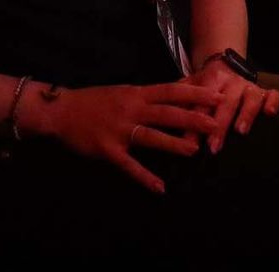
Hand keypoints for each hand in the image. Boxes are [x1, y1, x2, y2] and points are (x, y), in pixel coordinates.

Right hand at [38, 82, 221, 193]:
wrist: (62, 111)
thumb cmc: (95, 100)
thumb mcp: (123, 91)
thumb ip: (146, 95)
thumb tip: (174, 94)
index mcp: (136, 93)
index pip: (170, 90)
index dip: (194, 93)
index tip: (216, 94)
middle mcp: (131, 109)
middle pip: (167, 112)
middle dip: (192, 117)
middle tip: (216, 123)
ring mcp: (119, 129)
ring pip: (151, 136)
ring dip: (173, 143)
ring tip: (194, 150)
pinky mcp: (108, 149)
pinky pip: (129, 165)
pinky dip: (144, 177)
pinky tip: (159, 187)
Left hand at [186, 57, 278, 152]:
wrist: (224, 64)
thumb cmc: (205, 83)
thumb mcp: (190, 85)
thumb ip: (180, 99)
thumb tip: (167, 117)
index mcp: (212, 79)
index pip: (202, 102)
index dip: (196, 122)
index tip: (190, 143)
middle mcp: (232, 82)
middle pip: (226, 103)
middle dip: (220, 125)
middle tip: (213, 147)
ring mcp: (249, 86)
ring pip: (250, 98)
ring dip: (246, 114)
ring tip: (240, 131)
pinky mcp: (263, 90)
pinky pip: (272, 94)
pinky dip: (273, 102)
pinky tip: (270, 114)